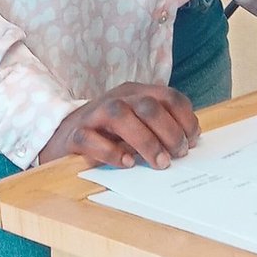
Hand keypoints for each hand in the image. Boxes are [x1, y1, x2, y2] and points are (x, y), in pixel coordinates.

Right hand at [38, 82, 201, 169]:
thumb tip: (187, 143)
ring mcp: (95, 114)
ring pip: (121, 116)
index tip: (193, 141)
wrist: (63, 136)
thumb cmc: (108, 134)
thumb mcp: (137, 125)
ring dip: (146, 141)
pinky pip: (92, 139)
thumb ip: (159, 128)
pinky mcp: (76, 134)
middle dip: (169, 132)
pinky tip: (127, 163)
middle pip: (148, 106)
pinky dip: (112, 152)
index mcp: (136, 93)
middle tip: (178, 155)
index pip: (169, 97)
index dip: (186, 119)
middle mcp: (117, 99)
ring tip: (159, 162)